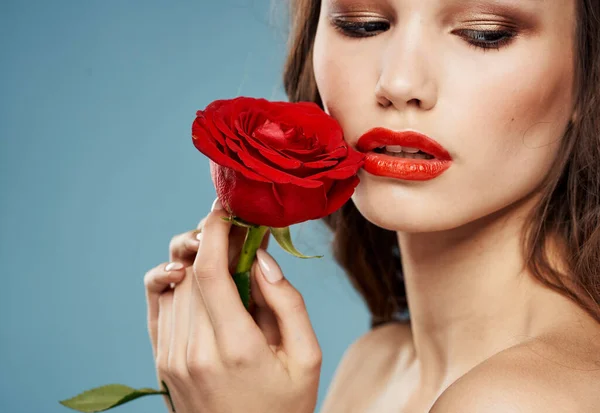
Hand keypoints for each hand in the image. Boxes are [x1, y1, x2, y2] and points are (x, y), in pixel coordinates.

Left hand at [144, 199, 321, 412]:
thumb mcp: (307, 357)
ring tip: (225, 258)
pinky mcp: (162, 363)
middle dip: (211, 240)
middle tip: (237, 232)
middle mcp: (194, 351)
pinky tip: (194, 276)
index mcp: (235, 347)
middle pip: (190, 271)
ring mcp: (172, 359)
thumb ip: (288, 303)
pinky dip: (174, 281)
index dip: (214, 229)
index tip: (225, 208)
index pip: (209, 270)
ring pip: (174, 284)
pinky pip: (159, 305)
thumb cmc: (285, 406)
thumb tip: (260, 257)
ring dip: (196, 260)